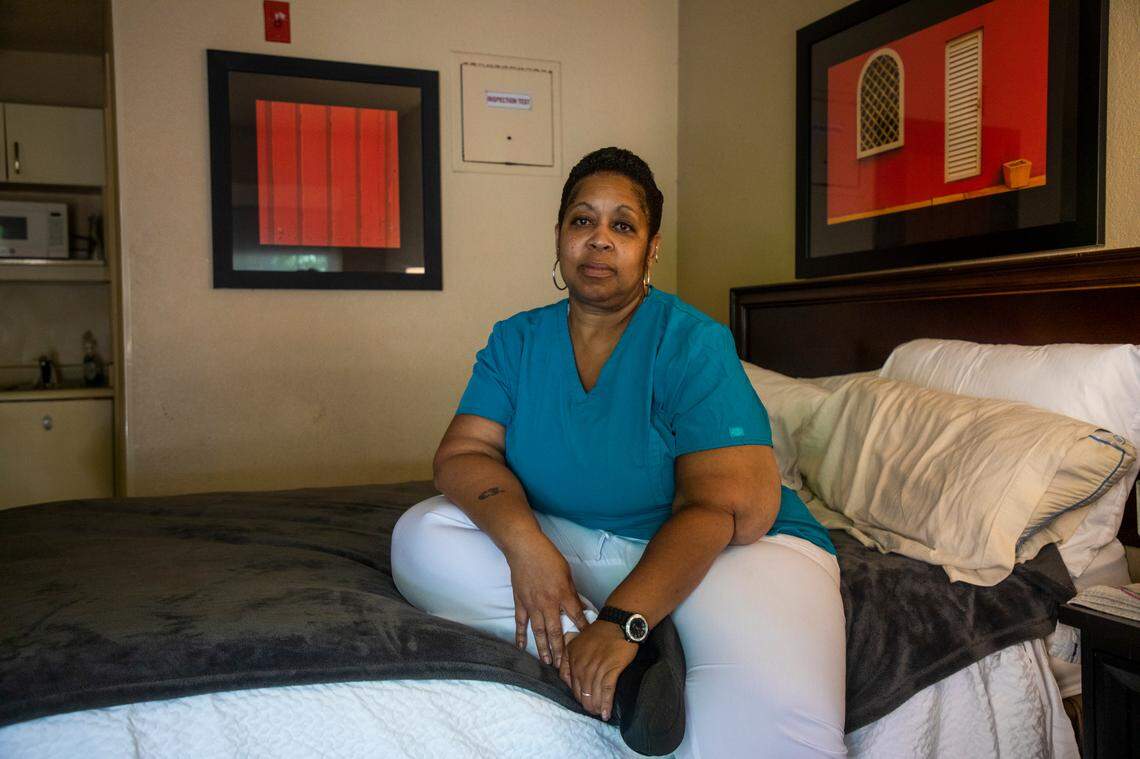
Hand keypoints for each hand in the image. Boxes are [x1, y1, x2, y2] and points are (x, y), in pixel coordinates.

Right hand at [505, 536, 589, 673]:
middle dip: (561, 650)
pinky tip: (521, 648)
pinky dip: (520, 636)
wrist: (525, 548)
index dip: (583, 631)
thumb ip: (572, 592)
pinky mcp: (520, 602)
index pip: (576, 617)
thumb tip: (579, 607)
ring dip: (543, 648)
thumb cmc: (548, 557)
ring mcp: (532, 605)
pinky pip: (520, 623)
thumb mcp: (567, 573)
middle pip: (556, 632)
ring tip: (547, 663)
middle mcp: (548, 604)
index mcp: (563, 595)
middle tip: (564, 667)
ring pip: (539, 632)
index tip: (588, 644)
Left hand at [565, 619, 637, 720]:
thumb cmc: (601, 632)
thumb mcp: (579, 641)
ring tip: (599, 714)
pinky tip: (606, 713)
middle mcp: (581, 663)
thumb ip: (571, 658)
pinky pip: (606, 691)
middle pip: (581, 691)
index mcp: (572, 656)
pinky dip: (606, 703)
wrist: (618, 622)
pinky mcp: (610, 669)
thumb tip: (569, 677)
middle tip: (592, 710)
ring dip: (596, 706)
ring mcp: (595, 667)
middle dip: (586, 703)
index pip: (570, 683)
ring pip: (593, 693)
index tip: (583, 699)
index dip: (577, 695)